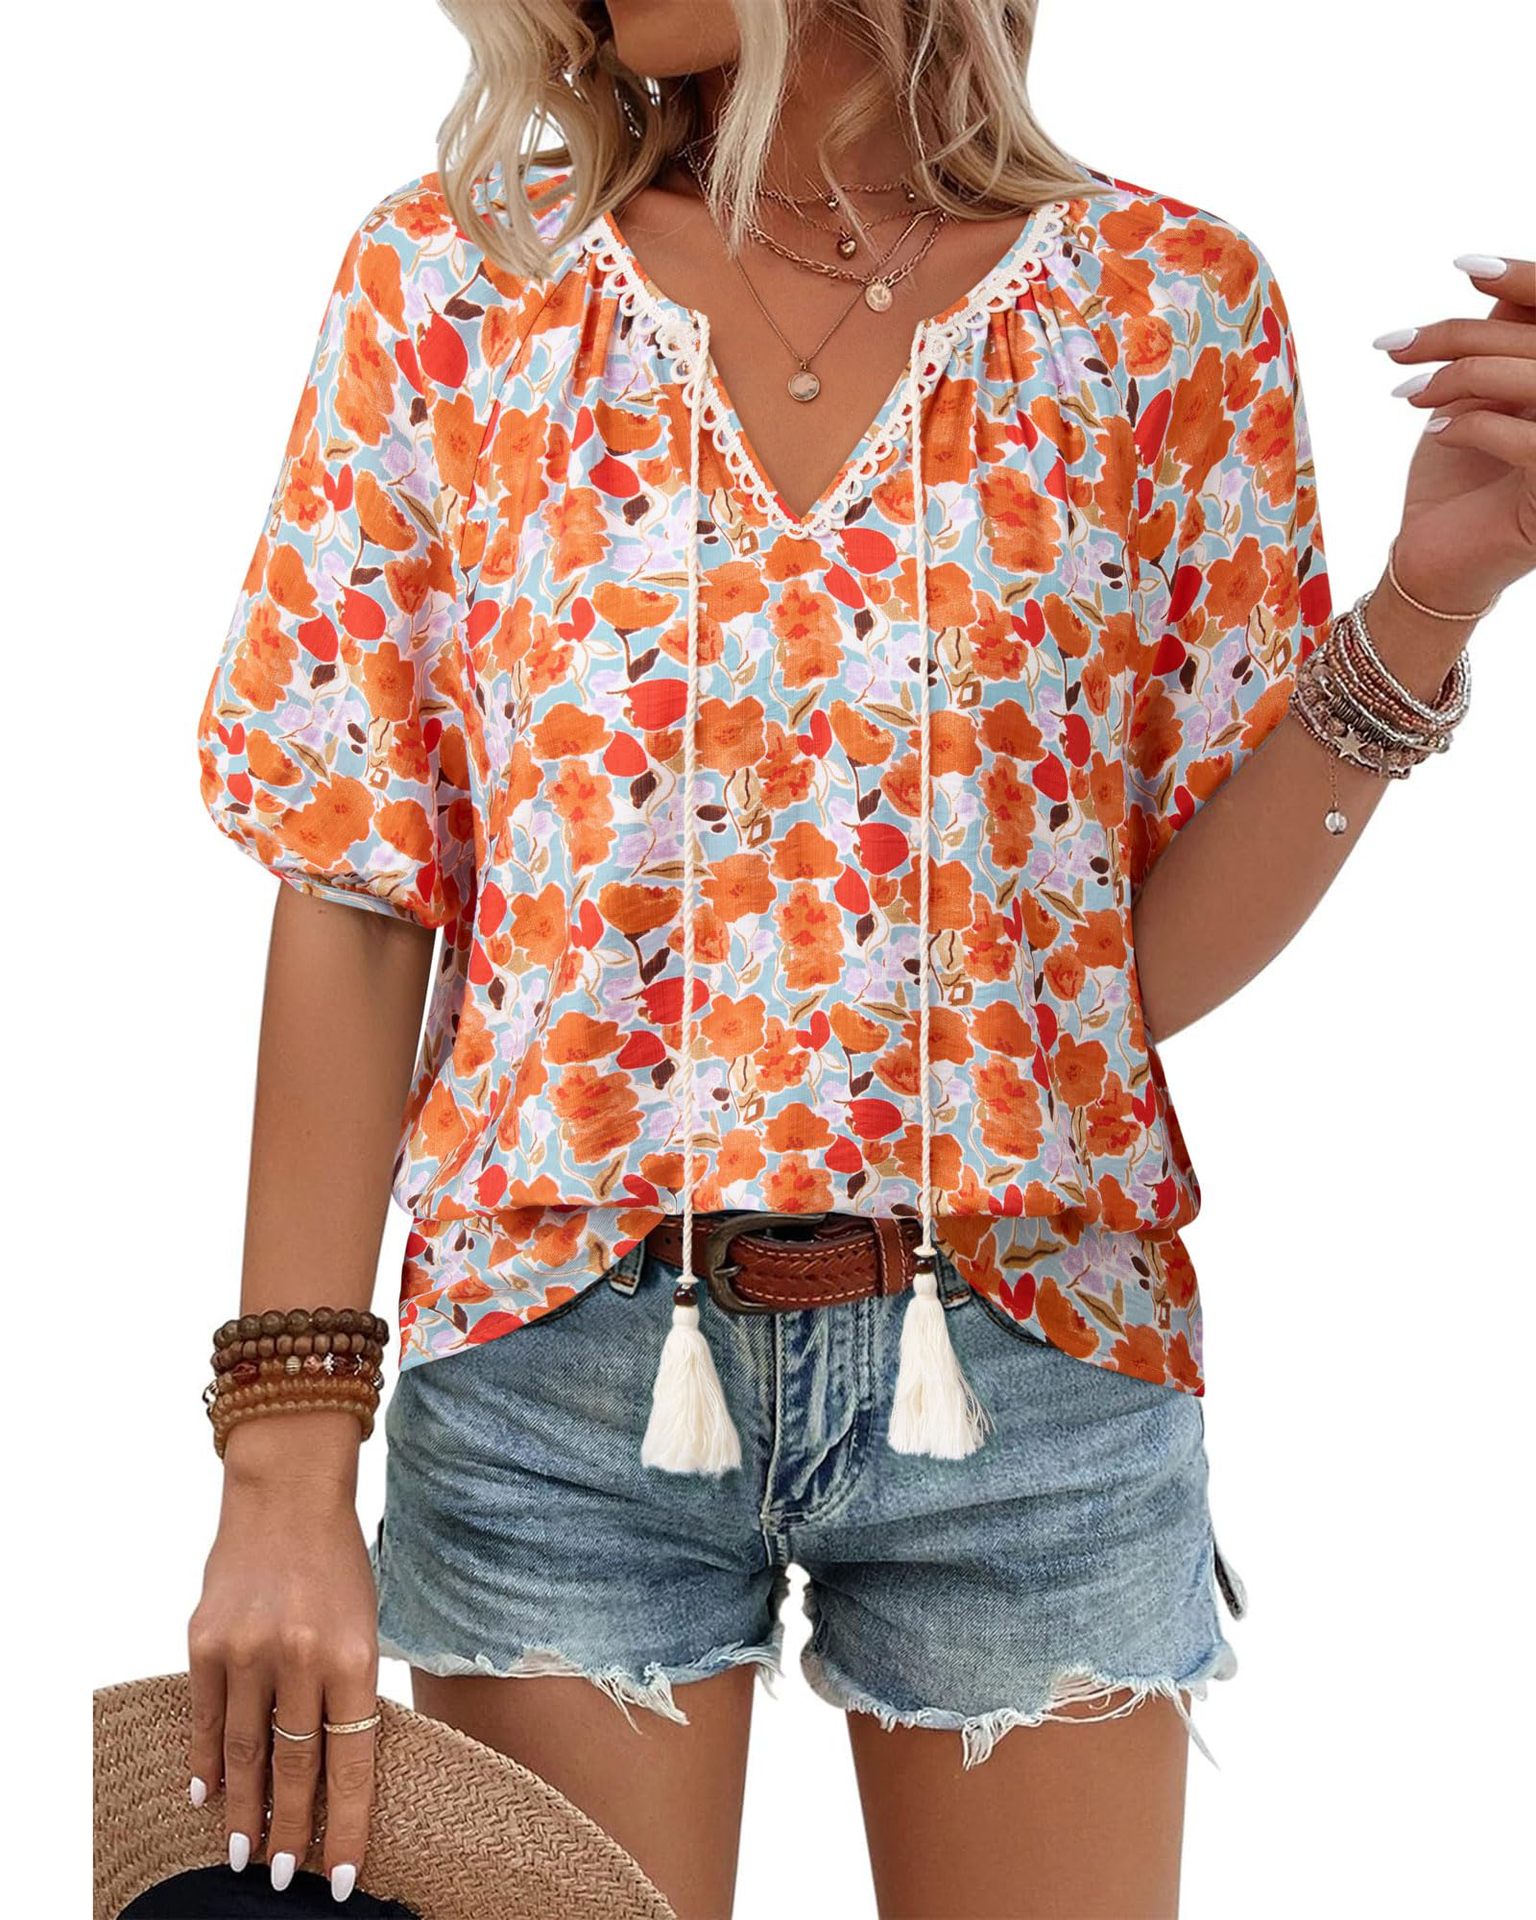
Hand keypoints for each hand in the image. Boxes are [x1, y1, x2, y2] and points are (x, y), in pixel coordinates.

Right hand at [187, 1456, 378, 1901]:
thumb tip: (332, 1768)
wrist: (286, 1495)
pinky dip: (204, 1761)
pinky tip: (206, 1794)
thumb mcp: (363, 1624)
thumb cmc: (337, 1564)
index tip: (344, 1877)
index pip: (352, 1762)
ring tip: (245, 1854)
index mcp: (354, 1656)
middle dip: (292, 1832)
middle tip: (286, 1878)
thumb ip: (347, 1690)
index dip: (348, 1826)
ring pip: (245, 1753)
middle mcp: (300, 1659)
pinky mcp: (205, 1642)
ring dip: (244, 1810)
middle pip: (295, 1768)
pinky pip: (205, 1718)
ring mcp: (249, 1651)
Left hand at [1378, 254, 1534, 613]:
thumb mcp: (1477, 397)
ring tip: (1409, 393)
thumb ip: (1499, 340)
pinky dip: (1476, 425)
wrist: (1435, 562)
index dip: (1525, 280)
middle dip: (1460, 335)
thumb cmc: (1459, 477)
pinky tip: (1440, 431)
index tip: (1466, 267)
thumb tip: (1487, 276)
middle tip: (1398, 345)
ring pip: (1532, 379)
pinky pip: (1528, 440)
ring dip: (1460, 377)